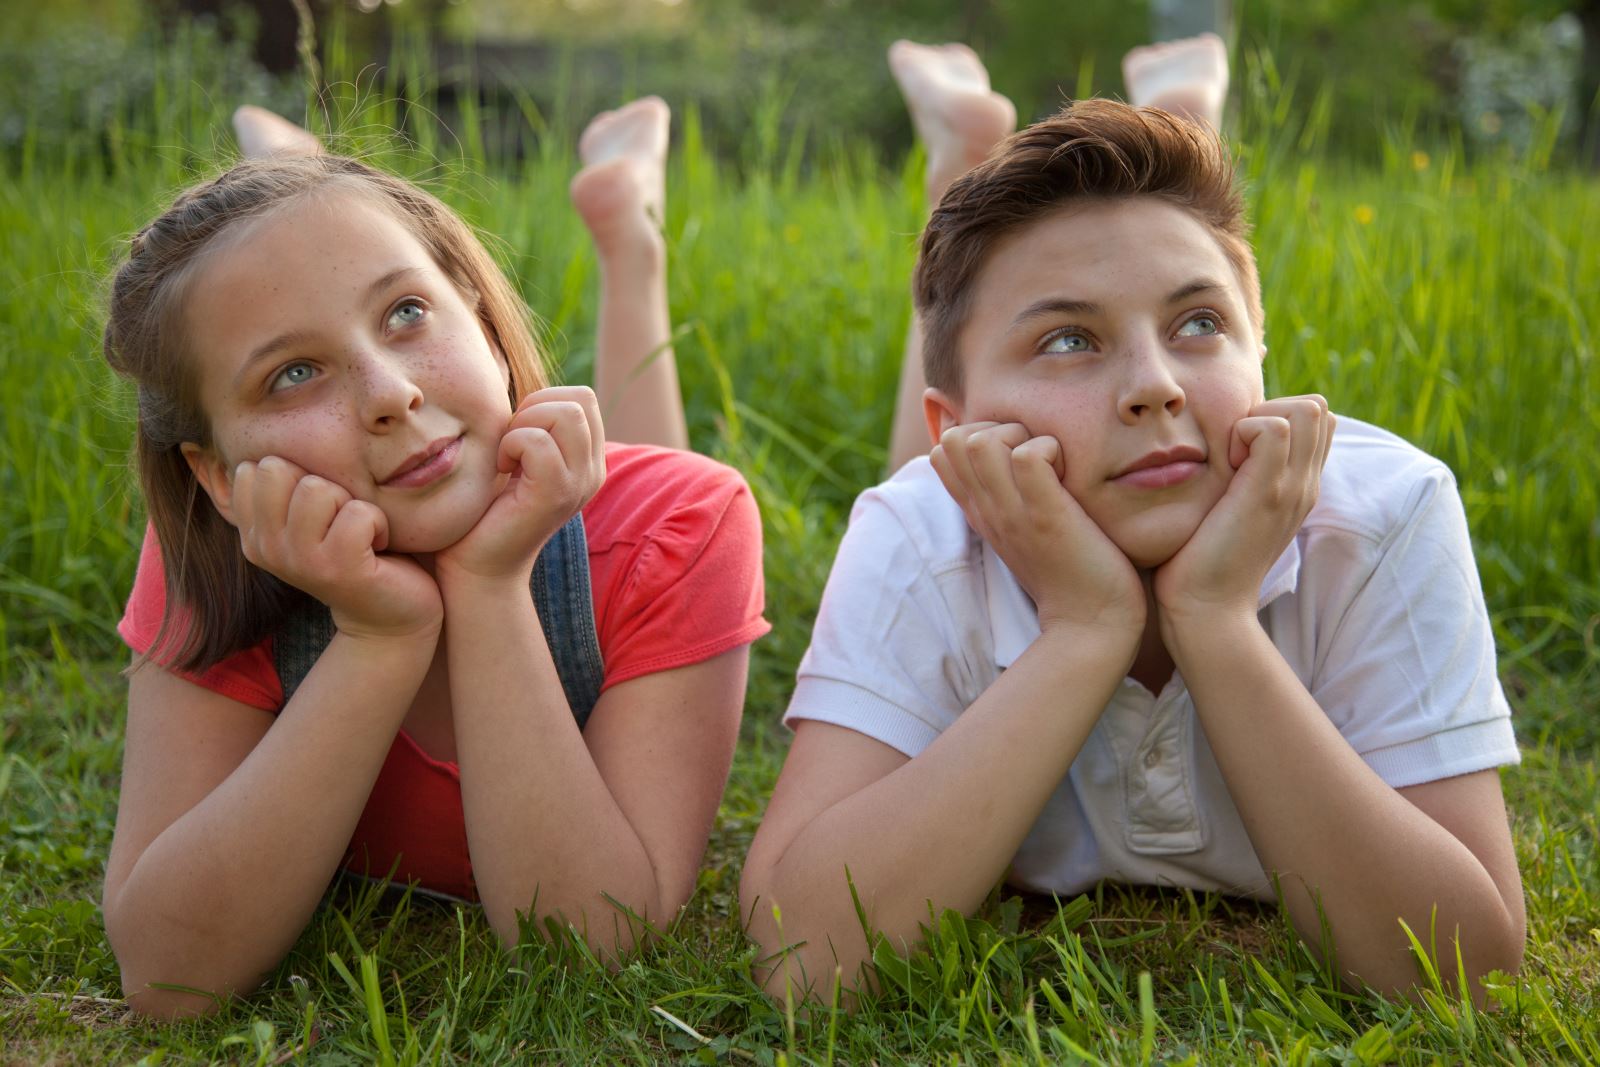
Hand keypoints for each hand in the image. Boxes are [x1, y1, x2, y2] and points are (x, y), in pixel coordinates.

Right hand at [231, 456, 441, 639]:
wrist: (390, 613)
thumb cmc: (354, 551)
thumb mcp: (306, 516)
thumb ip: (275, 484)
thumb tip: (196, 445)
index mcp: (253, 532)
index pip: (255, 467)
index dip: (298, 474)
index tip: (319, 511)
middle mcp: (265, 547)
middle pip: (279, 469)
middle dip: (322, 484)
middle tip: (341, 520)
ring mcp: (298, 560)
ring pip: (316, 488)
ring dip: (351, 504)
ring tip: (358, 533)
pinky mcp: (337, 568)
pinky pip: (356, 512)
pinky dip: (377, 523)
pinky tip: (377, 547)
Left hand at [434, 386, 606, 583]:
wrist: (476, 566)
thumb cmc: (484, 510)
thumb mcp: (516, 457)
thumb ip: (531, 426)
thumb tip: (521, 384)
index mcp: (588, 461)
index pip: (582, 397)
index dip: (542, 402)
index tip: (515, 437)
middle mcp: (593, 472)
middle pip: (580, 399)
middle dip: (534, 408)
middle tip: (509, 445)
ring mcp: (580, 484)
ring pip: (565, 414)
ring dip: (523, 426)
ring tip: (506, 458)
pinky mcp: (557, 495)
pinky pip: (539, 442)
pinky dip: (511, 445)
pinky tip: (501, 471)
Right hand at [930, 422, 1144, 641]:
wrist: (1090, 624)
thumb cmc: (1069, 571)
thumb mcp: (1025, 528)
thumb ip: (1011, 494)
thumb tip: (1016, 456)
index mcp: (979, 512)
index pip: (940, 452)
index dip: (976, 434)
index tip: (1014, 456)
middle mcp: (986, 510)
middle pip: (952, 439)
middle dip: (997, 428)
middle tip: (1035, 457)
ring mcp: (1012, 513)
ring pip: (980, 440)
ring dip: (1020, 436)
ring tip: (1050, 464)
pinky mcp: (1045, 516)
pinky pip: (1029, 456)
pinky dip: (1052, 451)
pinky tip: (1068, 477)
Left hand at [1154, 395, 1334, 628]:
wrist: (1206, 609)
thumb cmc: (1202, 560)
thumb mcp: (1232, 511)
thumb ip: (1241, 479)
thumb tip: (1223, 447)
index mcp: (1299, 487)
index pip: (1317, 420)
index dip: (1277, 416)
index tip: (1239, 448)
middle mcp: (1305, 484)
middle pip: (1317, 408)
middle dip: (1272, 409)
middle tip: (1235, 448)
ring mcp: (1292, 488)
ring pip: (1306, 409)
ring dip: (1260, 417)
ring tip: (1231, 456)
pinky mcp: (1267, 492)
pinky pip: (1274, 428)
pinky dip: (1243, 431)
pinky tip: (1223, 463)